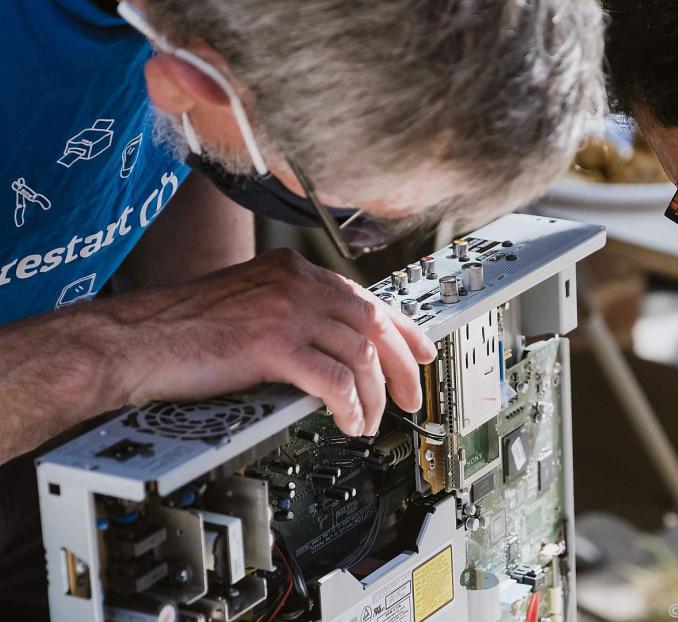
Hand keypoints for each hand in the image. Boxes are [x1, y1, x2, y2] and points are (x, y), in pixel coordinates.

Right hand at [108, 249, 435, 435]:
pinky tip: (350, 423)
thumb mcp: (247, 306)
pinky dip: (350, 406)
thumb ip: (290, 316)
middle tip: (411, 394)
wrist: (131, 340)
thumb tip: (332, 349)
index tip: (421, 351)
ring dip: (373, 395)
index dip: (402, 328)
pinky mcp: (271, 344)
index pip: (364, 297)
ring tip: (369, 421)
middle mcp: (294, 282)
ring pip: (360, 354)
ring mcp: (284, 310)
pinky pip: (333, 379)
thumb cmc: (179, 330)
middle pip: (374, 322)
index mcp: (290, 270)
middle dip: (402, 364)